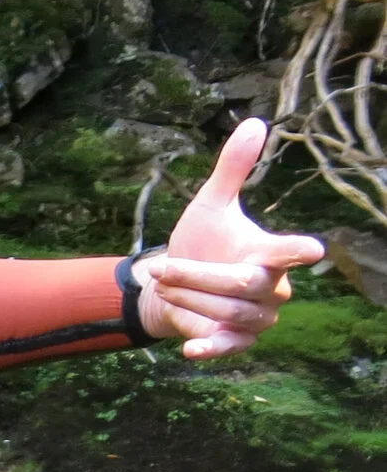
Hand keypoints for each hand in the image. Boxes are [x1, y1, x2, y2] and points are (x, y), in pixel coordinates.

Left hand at [134, 118, 325, 358]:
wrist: (171, 286)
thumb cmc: (200, 242)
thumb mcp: (209, 204)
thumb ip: (231, 169)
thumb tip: (254, 123)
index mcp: (269, 253)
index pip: (292, 251)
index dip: (299, 251)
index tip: (311, 249)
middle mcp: (271, 286)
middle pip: (241, 285)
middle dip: (196, 276)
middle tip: (160, 269)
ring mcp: (258, 316)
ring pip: (227, 313)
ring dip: (188, 299)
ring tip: (165, 286)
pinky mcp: (239, 341)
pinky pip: (229, 347)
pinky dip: (209, 348)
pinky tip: (189, 349)